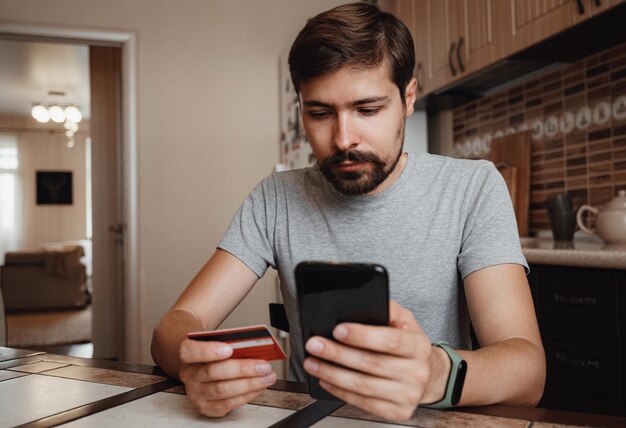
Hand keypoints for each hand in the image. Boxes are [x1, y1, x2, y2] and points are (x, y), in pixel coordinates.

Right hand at [178, 338, 276, 416]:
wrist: (202, 365)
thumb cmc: (213, 352)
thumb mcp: (218, 340)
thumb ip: (230, 341)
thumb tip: (254, 345)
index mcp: (188, 354)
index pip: (191, 351)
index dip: (209, 350)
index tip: (229, 349)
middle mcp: (189, 375)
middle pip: (213, 372)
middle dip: (242, 369)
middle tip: (262, 366)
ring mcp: (197, 393)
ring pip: (223, 390)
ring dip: (250, 384)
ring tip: (267, 377)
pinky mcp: (207, 407)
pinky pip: (228, 404)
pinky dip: (247, 395)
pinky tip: (259, 387)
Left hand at [302, 300, 449, 420]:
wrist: (430, 375)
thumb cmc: (410, 345)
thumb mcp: (405, 320)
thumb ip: (387, 309)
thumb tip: (359, 303)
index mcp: (418, 345)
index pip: (390, 340)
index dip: (362, 335)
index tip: (338, 330)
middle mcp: (416, 372)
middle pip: (371, 364)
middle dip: (337, 354)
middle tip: (315, 344)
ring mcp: (407, 395)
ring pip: (363, 386)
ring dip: (332, 374)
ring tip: (313, 362)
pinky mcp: (397, 411)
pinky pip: (363, 403)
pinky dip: (340, 392)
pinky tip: (326, 380)